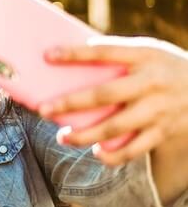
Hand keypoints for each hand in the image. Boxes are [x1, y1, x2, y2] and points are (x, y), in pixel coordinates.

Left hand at [39, 36, 187, 165]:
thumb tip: (70, 59)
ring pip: (116, 127)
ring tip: (63, 136)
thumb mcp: (148, 51)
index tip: (47, 55)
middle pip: (104, 95)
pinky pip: (135, 148)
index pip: (104, 52)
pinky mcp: (164, 131)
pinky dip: (114, 155)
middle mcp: (150, 82)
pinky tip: (96, 153)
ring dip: (86, 135)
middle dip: (71, 103)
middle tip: (43, 109)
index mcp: (144, 55)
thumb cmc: (165, 66)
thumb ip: (116, 55)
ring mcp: (158, 109)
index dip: (75, 53)